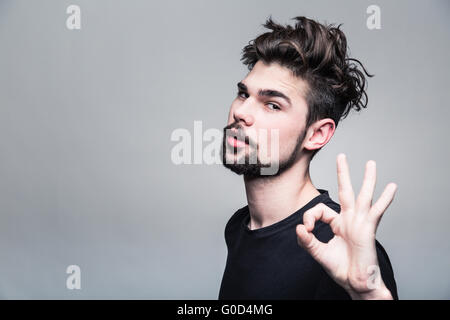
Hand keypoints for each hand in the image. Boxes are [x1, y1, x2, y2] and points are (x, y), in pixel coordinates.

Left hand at [296, 153, 396, 299]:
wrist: (356, 283)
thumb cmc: (340, 268)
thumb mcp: (318, 252)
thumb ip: (307, 241)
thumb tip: (298, 228)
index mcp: (337, 224)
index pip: (321, 210)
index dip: (309, 216)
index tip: (306, 229)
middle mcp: (349, 219)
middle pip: (346, 191)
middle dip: (343, 173)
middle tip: (341, 156)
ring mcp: (360, 223)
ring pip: (363, 195)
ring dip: (367, 179)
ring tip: (371, 163)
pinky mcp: (368, 229)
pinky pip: (376, 211)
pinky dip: (385, 200)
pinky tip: (392, 187)